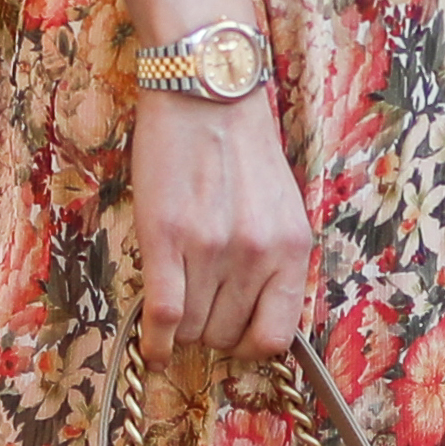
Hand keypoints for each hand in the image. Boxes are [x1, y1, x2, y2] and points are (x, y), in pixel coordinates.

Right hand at [131, 89, 316, 355]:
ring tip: (176, 299)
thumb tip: (256, 314)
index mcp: (291, 249)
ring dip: (182, 327)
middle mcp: (257, 255)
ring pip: (193, 330)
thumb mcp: (281, 208)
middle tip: (198, 304)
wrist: (205, 96)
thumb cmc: (241, 149)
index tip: (235, 334)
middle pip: (227, 336)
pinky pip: (164, 317)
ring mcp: (212, 250)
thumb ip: (275, 260)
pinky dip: (156, 342)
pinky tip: (153, 349)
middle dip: (210, 330)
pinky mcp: (167, 240)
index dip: (250, 344)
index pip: (277, 336)